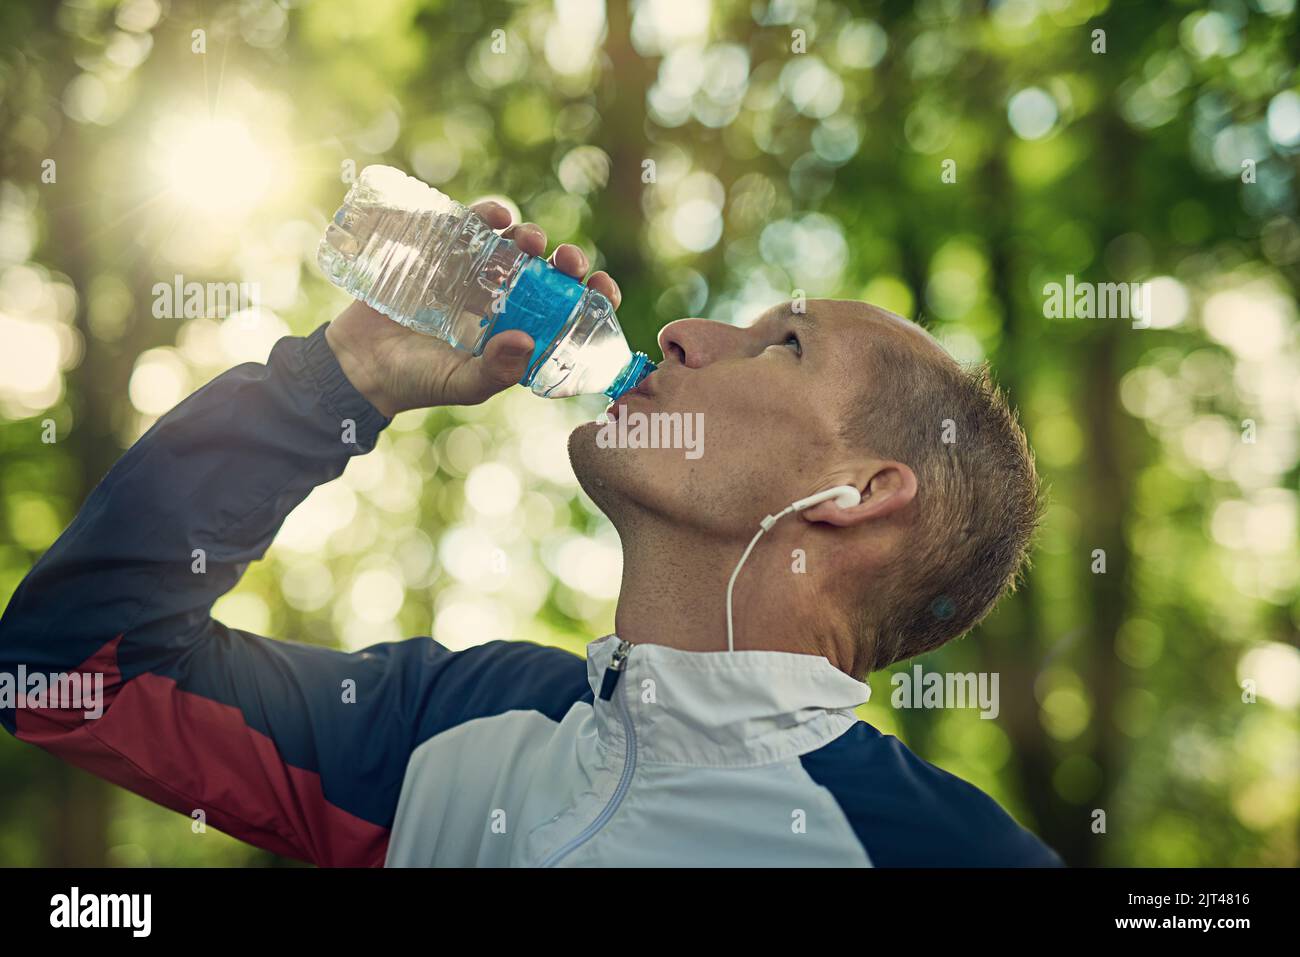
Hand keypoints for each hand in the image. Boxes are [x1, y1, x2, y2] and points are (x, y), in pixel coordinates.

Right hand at [324, 200, 621, 415]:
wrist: (359, 364)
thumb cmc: (418, 382)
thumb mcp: (462, 385)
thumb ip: (495, 371)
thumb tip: (526, 340)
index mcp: (521, 334)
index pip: (570, 313)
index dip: (594, 297)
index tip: (603, 287)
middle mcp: (506, 303)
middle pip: (550, 275)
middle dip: (567, 263)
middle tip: (568, 260)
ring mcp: (477, 277)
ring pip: (517, 248)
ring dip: (532, 237)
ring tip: (529, 240)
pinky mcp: (445, 255)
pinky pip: (474, 228)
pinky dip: (489, 215)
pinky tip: (497, 214)